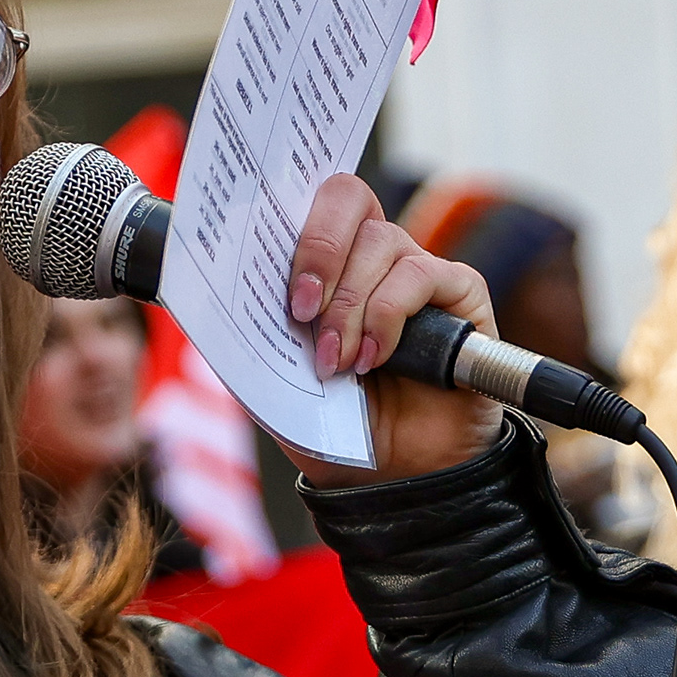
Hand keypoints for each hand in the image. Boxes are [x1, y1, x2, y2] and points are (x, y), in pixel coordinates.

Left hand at [282, 174, 504, 488]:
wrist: (396, 478)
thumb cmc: (336, 426)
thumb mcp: (275, 384)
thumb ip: (253, 338)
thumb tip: (216, 300)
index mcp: (325, 264)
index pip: (309, 200)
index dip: (289, 215)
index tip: (271, 269)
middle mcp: (372, 256)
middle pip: (347, 198)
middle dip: (317, 250)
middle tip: (300, 309)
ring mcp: (416, 270)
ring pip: (381, 243)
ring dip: (350, 306)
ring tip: (338, 362)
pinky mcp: (459, 293)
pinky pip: (420, 275)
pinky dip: (388, 315)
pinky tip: (376, 358)